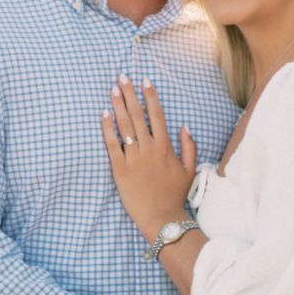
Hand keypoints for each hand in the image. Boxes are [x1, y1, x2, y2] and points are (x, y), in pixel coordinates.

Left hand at [101, 75, 196, 239]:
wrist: (161, 217)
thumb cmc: (175, 194)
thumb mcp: (190, 169)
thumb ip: (189, 146)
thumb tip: (184, 126)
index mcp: (165, 147)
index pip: (157, 114)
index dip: (150, 96)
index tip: (145, 80)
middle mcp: (149, 148)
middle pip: (138, 115)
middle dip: (129, 94)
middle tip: (122, 77)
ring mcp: (133, 158)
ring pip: (124, 126)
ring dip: (118, 105)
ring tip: (112, 89)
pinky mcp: (119, 169)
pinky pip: (111, 144)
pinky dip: (107, 128)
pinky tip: (103, 114)